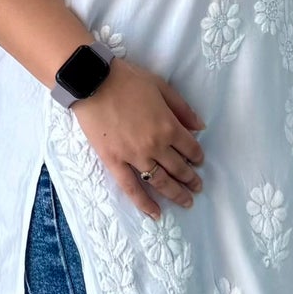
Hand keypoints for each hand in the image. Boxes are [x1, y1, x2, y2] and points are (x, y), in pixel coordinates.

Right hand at [70, 56, 205, 218]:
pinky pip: (132, 188)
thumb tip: (201, 127)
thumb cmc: (127, 79)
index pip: (190, 149)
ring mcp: (134, 156)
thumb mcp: (161, 87)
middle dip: (191, 180)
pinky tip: (156, 214)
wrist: (92, 82)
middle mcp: (155, 145)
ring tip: (186, 202)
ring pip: (161, 182)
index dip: (197, 157)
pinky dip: (144, 203)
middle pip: (179, 169)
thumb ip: (182, 108)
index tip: (198, 162)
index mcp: (169, 126)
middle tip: (197, 187)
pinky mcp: (114, 162)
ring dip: (176, 194)